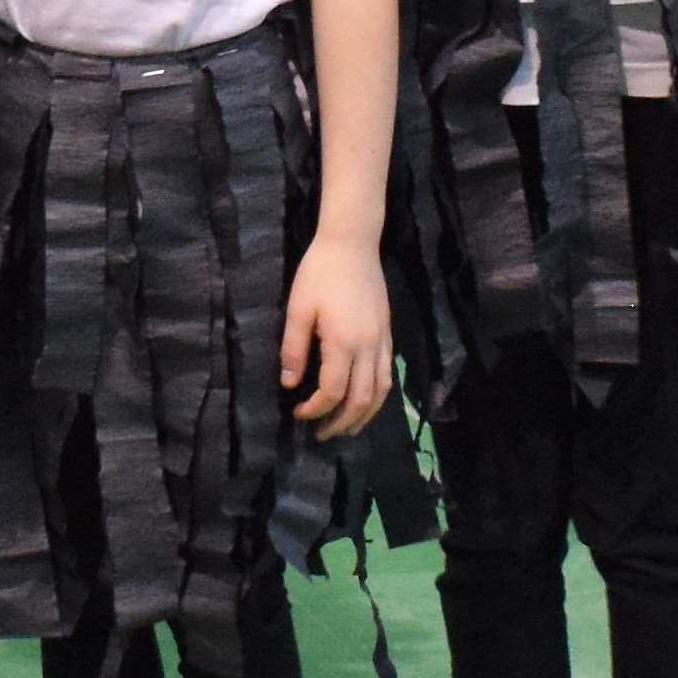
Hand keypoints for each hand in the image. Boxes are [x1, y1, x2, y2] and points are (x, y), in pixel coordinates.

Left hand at [281, 237, 393, 437]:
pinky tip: (365, 399)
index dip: (315, 410)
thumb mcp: (298, 309)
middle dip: (342, 422)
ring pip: (381, 391)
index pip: (333, 391)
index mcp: (343, 342)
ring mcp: (382, 340)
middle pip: (361, 399)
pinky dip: (378, 395)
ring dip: (365, 415)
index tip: (299, 414)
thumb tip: (290, 384)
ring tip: (347, 427)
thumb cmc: (319, 273)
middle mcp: (368, 347)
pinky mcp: (387, 332)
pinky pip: (387, 374)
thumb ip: (294, 349)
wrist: (352, 244)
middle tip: (321, 433)